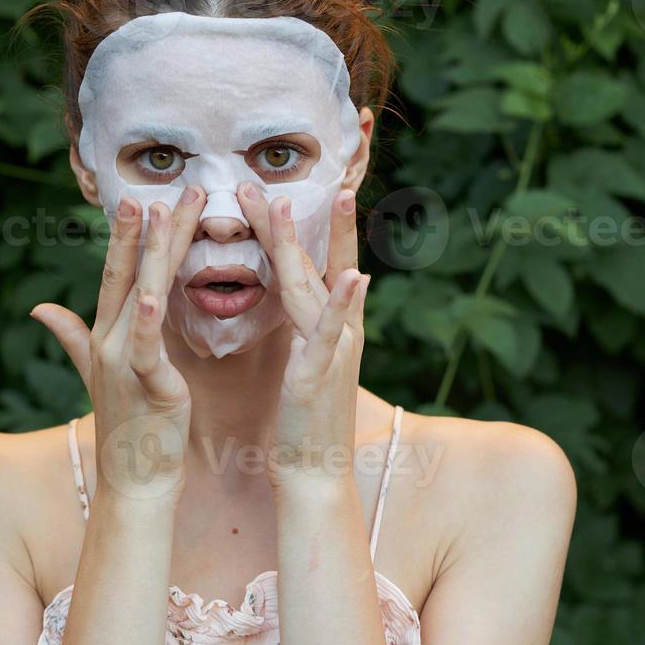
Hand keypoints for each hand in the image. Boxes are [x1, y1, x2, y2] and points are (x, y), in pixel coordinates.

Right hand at [32, 187, 205, 506]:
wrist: (135, 479)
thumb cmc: (126, 424)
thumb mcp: (96, 373)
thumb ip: (70, 336)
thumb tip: (38, 308)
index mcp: (106, 335)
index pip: (115, 274)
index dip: (124, 235)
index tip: (137, 196)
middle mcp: (111, 341)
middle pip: (130, 274)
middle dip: (146, 230)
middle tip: (161, 188)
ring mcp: (125, 362)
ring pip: (141, 296)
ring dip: (154, 253)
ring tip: (166, 214)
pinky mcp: (149, 385)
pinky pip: (145, 348)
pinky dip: (147, 321)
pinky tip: (151, 295)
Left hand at [239, 183, 369, 490]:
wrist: (315, 471)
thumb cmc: (304, 417)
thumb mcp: (305, 357)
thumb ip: (305, 319)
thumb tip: (296, 285)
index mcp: (329, 322)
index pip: (321, 259)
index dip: (319, 220)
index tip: (313, 179)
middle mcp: (339, 327)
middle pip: (317, 260)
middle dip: (300, 216)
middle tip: (289, 173)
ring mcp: (333, 348)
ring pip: (314, 284)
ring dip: (303, 241)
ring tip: (298, 200)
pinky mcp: (320, 373)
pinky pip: (330, 332)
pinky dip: (343, 303)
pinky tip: (354, 276)